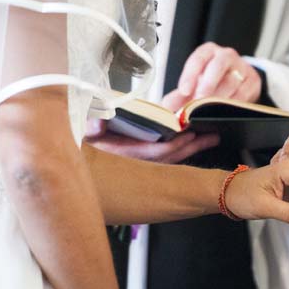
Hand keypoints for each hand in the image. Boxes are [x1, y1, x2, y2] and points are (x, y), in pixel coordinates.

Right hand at [85, 119, 219, 163]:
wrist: (75, 162)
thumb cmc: (80, 147)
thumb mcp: (79, 134)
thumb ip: (89, 127)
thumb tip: (98, 122)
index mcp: (124, 155)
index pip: (156, 152)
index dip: (175, 144)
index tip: (190, 133)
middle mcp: (135, 164)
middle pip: (172, 157)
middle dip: (193, 146)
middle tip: (213, 135)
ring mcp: (140, 166)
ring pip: (172, 159)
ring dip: (191, 148)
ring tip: (211, 137)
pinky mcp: (142, 164)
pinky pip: (166, 159)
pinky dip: (181, 150)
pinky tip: (194, 143)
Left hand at [161, 42, 261, 111]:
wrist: (236, 82)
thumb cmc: (211, 81)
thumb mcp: (194, 85)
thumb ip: (178, 96)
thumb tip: (166, 107)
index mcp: (209, 51)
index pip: (198, 58)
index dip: (190, 75)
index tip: (183, 91)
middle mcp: (226, 55)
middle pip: (218, 65)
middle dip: (207, 84)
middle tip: (198, 101)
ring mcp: (242, 67)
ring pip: (232, 81)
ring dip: (219, 97)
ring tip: (208, 110)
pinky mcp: (253, 81)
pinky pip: (244, 93)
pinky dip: (233, 103)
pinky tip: (224, 110)